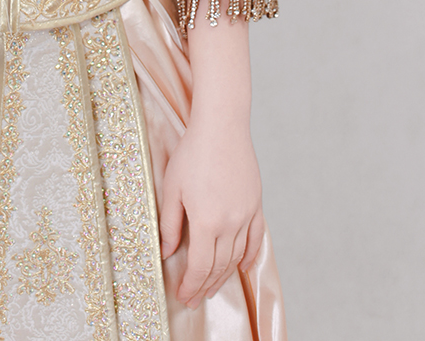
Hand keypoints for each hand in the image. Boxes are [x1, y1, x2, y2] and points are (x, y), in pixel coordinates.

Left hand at [158, 118, 264, 308]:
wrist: (222, 127)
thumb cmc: (193, 153)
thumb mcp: (172, 188)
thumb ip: (170, 224)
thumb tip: (168, 252)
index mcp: (207, 222)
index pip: (200, 267)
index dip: (191, 285)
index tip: (183, 295)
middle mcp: (230, 223)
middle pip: (219, 266)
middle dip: (206, 285)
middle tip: (195, 297)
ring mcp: (246, 214)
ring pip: (237, 256)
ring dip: (225, 275)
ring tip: (213, 286)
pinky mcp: (256, 204)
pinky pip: (255, 238)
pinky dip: (249, 255)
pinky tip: (242, 266)